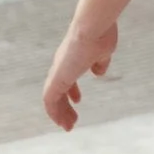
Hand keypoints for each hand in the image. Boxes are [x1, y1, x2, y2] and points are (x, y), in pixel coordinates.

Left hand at [43, 7, 120, 131]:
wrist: (93, 28)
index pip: (67, 77)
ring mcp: (58, 72)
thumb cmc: (101, 35)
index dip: (71, 90)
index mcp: (72, 57)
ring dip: (60, 113)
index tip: (78, 100)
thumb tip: (98, 73)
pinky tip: (62, 122)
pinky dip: (54, 112)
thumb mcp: (104, 52)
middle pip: (58, 89)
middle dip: (64, 106)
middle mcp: (62, 65)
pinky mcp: (56, 79)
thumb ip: (100, 62)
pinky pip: (49, 100)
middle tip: (72, 121)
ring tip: (68, 126)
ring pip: (52, 98)